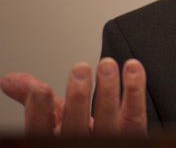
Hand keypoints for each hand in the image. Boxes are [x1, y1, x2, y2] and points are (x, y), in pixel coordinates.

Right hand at [1, 58, 146, 136]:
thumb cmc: (78, 138)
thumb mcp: (54, 120)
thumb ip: (35, 99)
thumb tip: (12, 79)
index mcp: (54, 141)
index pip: (40, 131)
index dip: (39, 112)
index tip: (41, 88)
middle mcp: (78, 144)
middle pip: (76, 126)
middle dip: (78, 97)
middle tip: (80, 69)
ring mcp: (108, 142)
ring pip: (108, 119)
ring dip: (108, 89)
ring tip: (107, 64)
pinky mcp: (134, 137)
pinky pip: (135, 114)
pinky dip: (135, 90)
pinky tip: (133, 69)